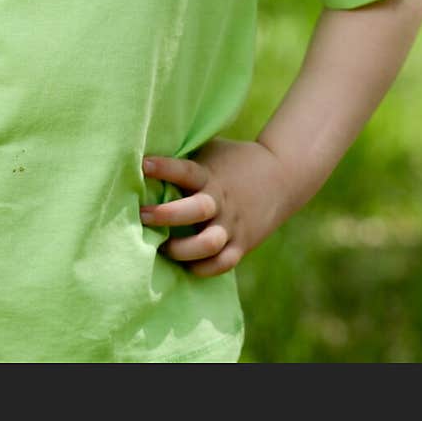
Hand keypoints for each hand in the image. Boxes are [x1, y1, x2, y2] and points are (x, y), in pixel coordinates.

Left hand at [139, 138, 292, 276]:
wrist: (281, 175)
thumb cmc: (232, 160)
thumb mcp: (210, 152)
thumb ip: (185, 158)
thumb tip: (141, 158)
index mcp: (210, 175)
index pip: (185, 171)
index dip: (164, 168)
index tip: (143, 164)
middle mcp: (221, 201)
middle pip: (195, 210)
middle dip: (166, 215)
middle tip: (142, 215)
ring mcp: (232, 225)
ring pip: (208, 244)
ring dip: (181, 249)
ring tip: (161, 247)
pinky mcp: (242, 244)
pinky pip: (221, 264)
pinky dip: (202, 268)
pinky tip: (185, 265)